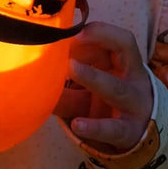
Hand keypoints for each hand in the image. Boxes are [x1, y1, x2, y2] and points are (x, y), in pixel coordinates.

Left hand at [54, 21, 152, 153]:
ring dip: (93, 77)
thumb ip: (67, 75)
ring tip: (71, 68)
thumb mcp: (90, 85)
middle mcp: (134, 80)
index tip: (74, 31)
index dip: (100, 32)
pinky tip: (77, 125)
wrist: (134, 137)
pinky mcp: (129, 132)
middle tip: (68, 41)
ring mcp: (135, 106)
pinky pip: (114, 128)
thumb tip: (32, 66)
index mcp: (126, 63)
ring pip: (116, 89)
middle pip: (122, 54)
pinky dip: (95, 127)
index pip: (120, 40)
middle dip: (95, 44)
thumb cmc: (107, 101)